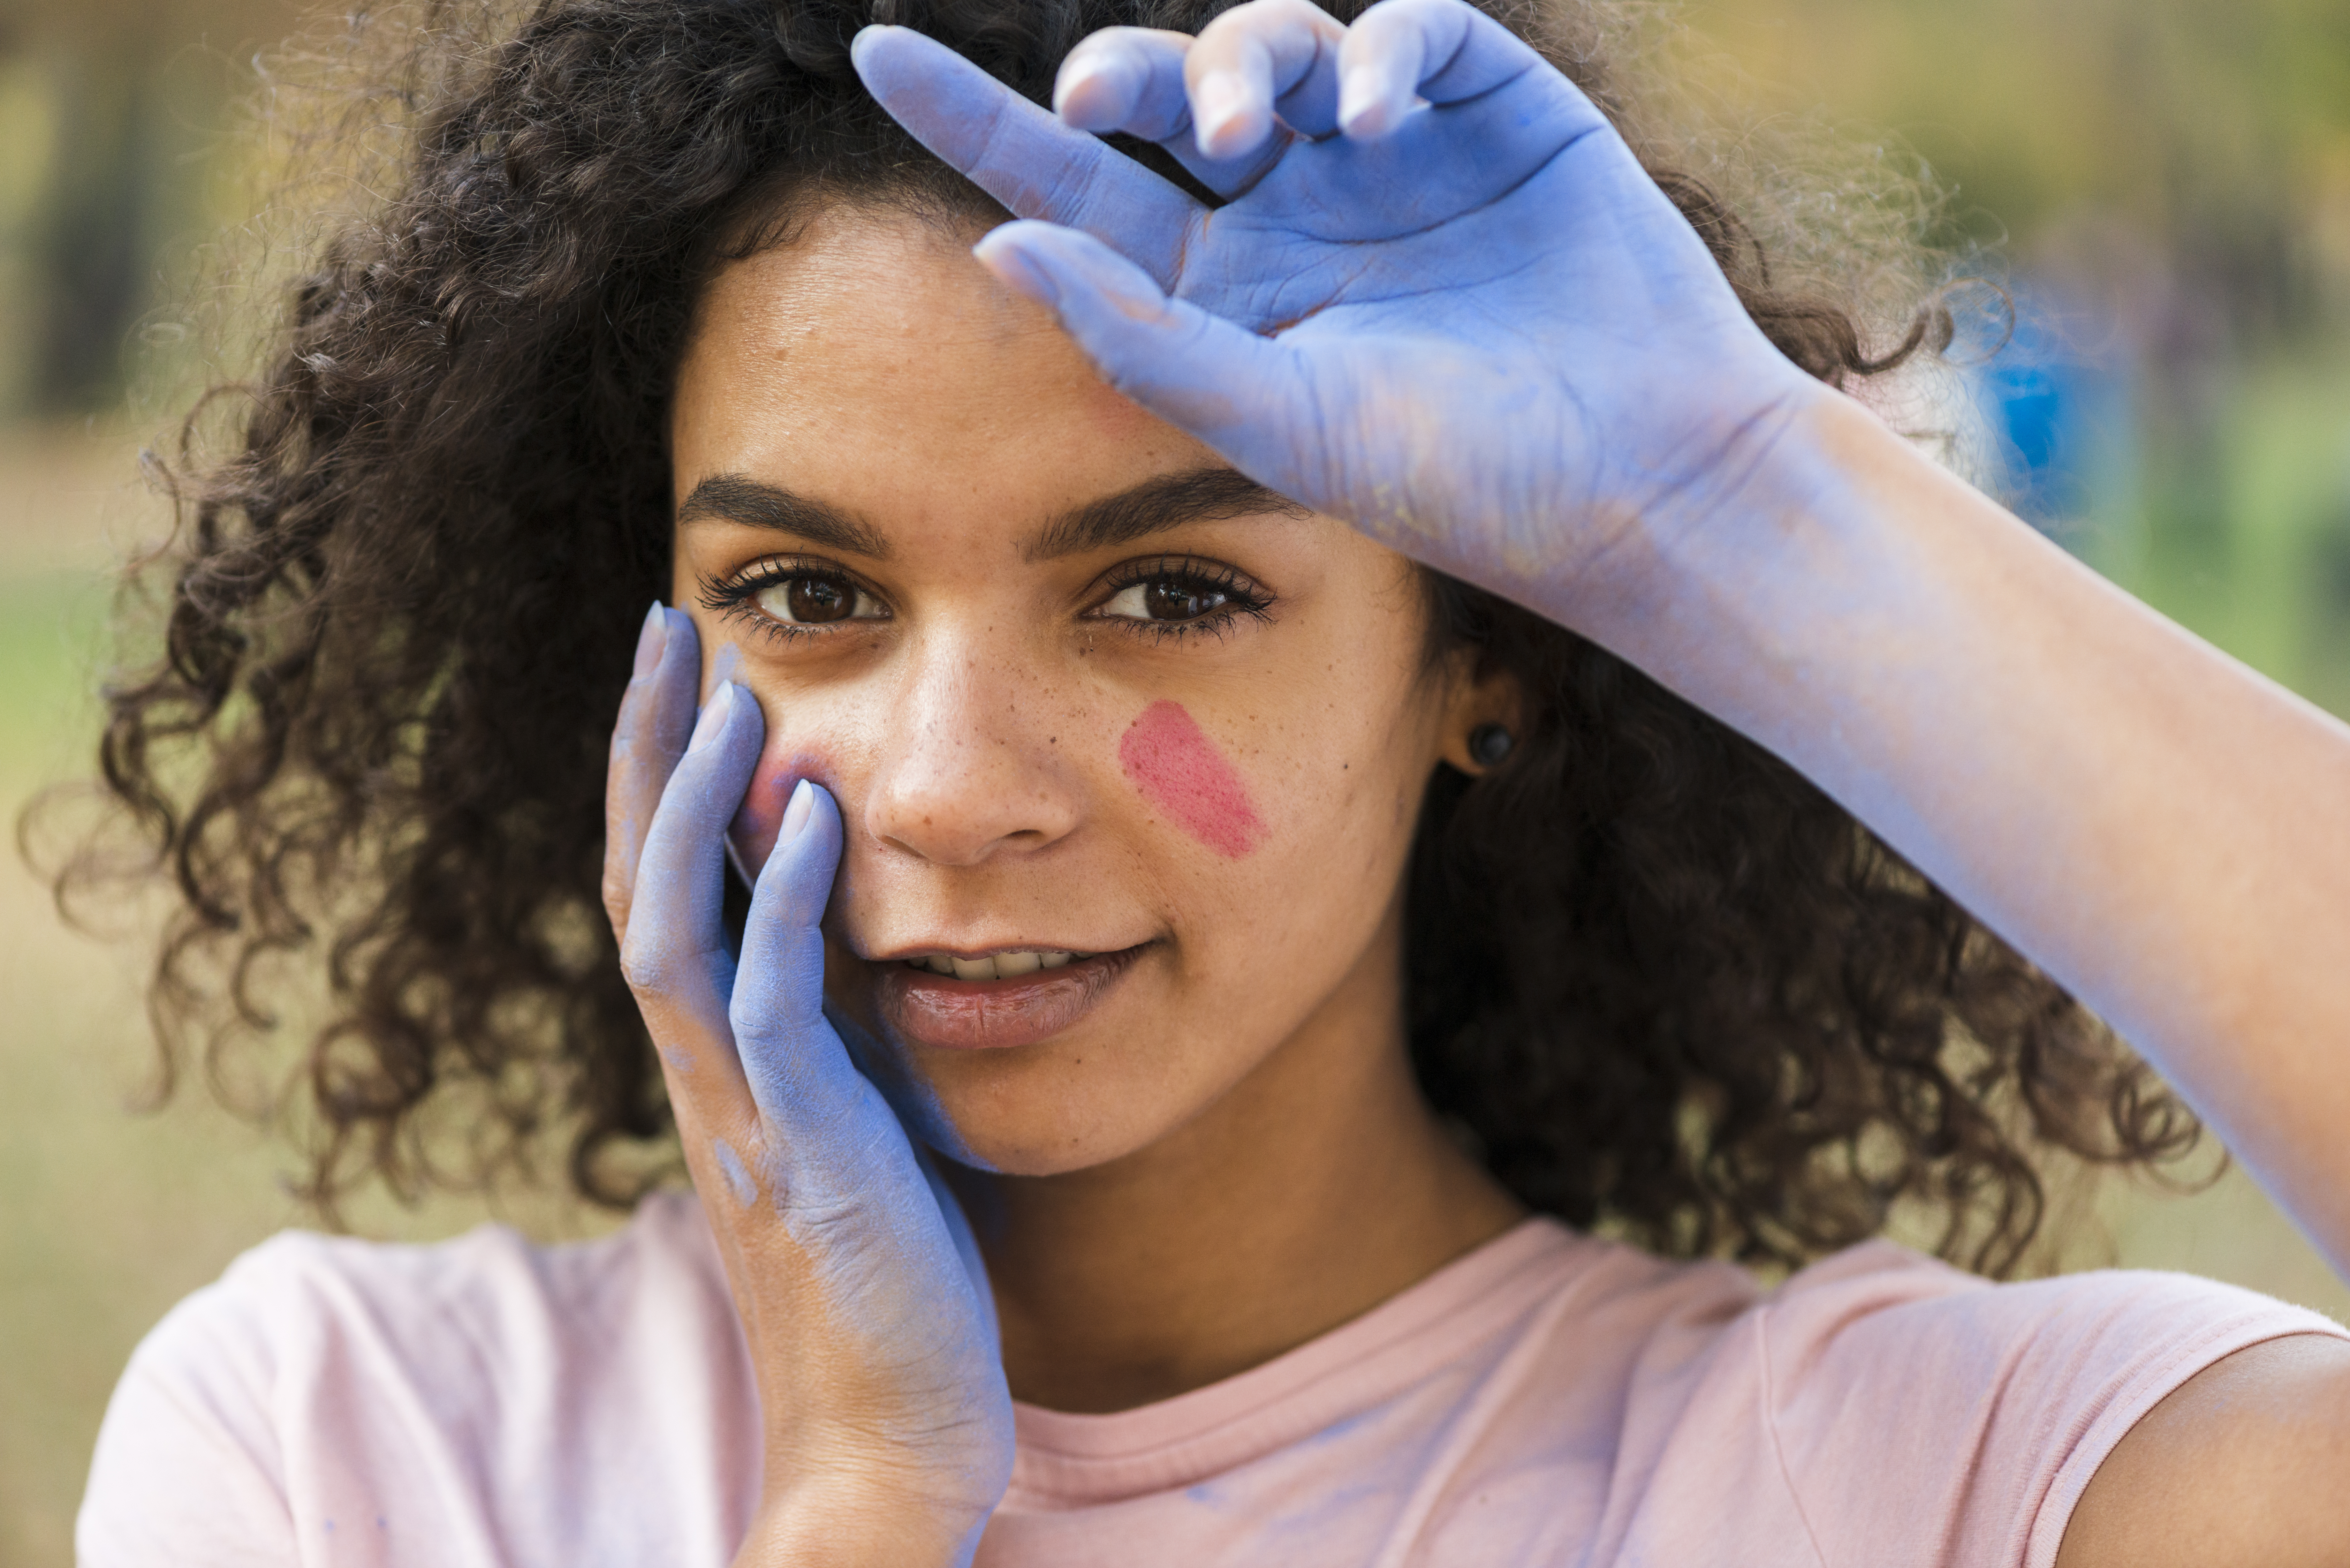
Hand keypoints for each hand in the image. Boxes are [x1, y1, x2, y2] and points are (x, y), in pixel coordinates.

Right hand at [603, 605, 1012, 1567]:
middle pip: (638, 882)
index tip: (682, 674)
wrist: (891, 1429)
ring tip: (725, 685)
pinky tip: (811, 813)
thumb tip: (849, 936)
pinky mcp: (804, 1148)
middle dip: (647, 752)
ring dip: (692, 800)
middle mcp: (706, 1075)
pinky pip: (773, 1002)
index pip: (660, 895)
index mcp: (719, 1067)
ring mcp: (744, 1111)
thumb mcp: (851, 1123)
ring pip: (675, 926)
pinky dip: (785, 903)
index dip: (656, 782)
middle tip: (664, 626)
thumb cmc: (885, 1276)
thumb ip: (831, 1037)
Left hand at [849, 0, 1825, 627]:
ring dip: (1251, 60)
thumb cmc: (1454, 475)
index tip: (874, 55)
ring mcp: (1389, 158)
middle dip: (1134, 70)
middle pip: (1169, 91)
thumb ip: (1136, 334)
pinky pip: (1413, 30)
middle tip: (1123, 101)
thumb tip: (999, 246)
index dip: (975, 120)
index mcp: (1223, 288)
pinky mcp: (1491, 110)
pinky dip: (1382, 49)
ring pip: (1282, 44)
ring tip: (1269, 125)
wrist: (1634, 474)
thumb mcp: (1273, 419)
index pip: (1075, 185)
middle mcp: (1292, 212)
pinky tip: (1377, 116)